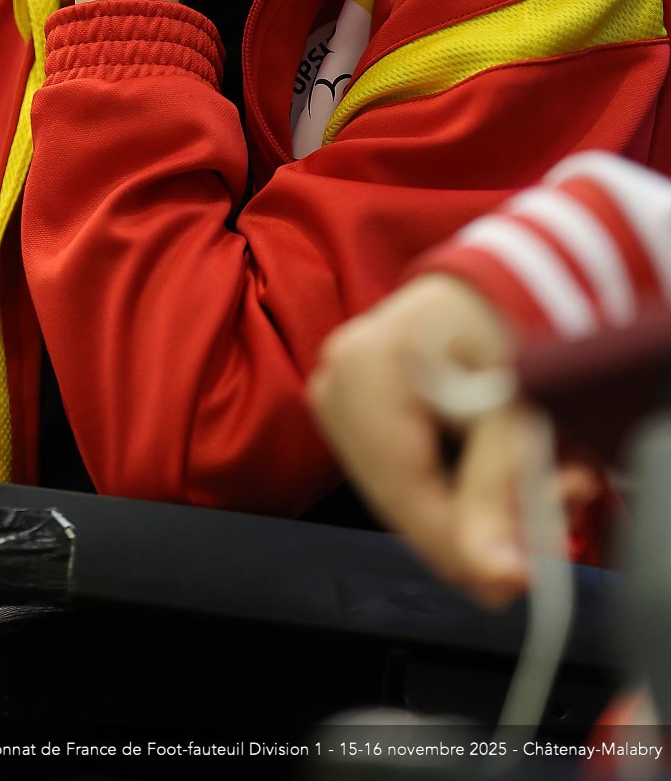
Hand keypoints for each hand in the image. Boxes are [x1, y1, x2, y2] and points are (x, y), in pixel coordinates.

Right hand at [309, 275, 600, 605]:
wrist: (494, 282)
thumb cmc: (507, 322)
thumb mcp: (516, 409)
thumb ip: (499, 494)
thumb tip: (494, 578)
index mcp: (373, 360)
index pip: (402, 482)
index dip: (455, 543)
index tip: (506, 583)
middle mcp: (341, 366)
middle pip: (395, 487)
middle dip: (466, 524)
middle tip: (528, 549)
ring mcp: (337, 377)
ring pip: (393, 481)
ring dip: (458, 505)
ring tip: (524, 501)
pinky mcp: (347, 391)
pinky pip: (390, 462)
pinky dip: (440, 481)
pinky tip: (485, 480)